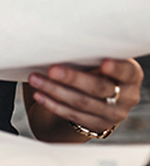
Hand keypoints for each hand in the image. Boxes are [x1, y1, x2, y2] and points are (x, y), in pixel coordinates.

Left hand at [28, 58, 143, 137]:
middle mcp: (127, 96)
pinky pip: (73, 115)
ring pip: (82, 103)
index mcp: (131, 75)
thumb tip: (61, 40)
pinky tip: (39, 95)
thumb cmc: (96, 66)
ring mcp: (113, 114)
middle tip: (52, 70)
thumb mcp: (101, 58)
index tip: (104, 63)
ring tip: (36, 79)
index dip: (117, 68)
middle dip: (73, 78)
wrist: (100, 94)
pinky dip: (53, 104)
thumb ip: (91, 53)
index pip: (127, 71)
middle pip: (98, 88)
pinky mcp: (98, 125)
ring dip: (55, 91)